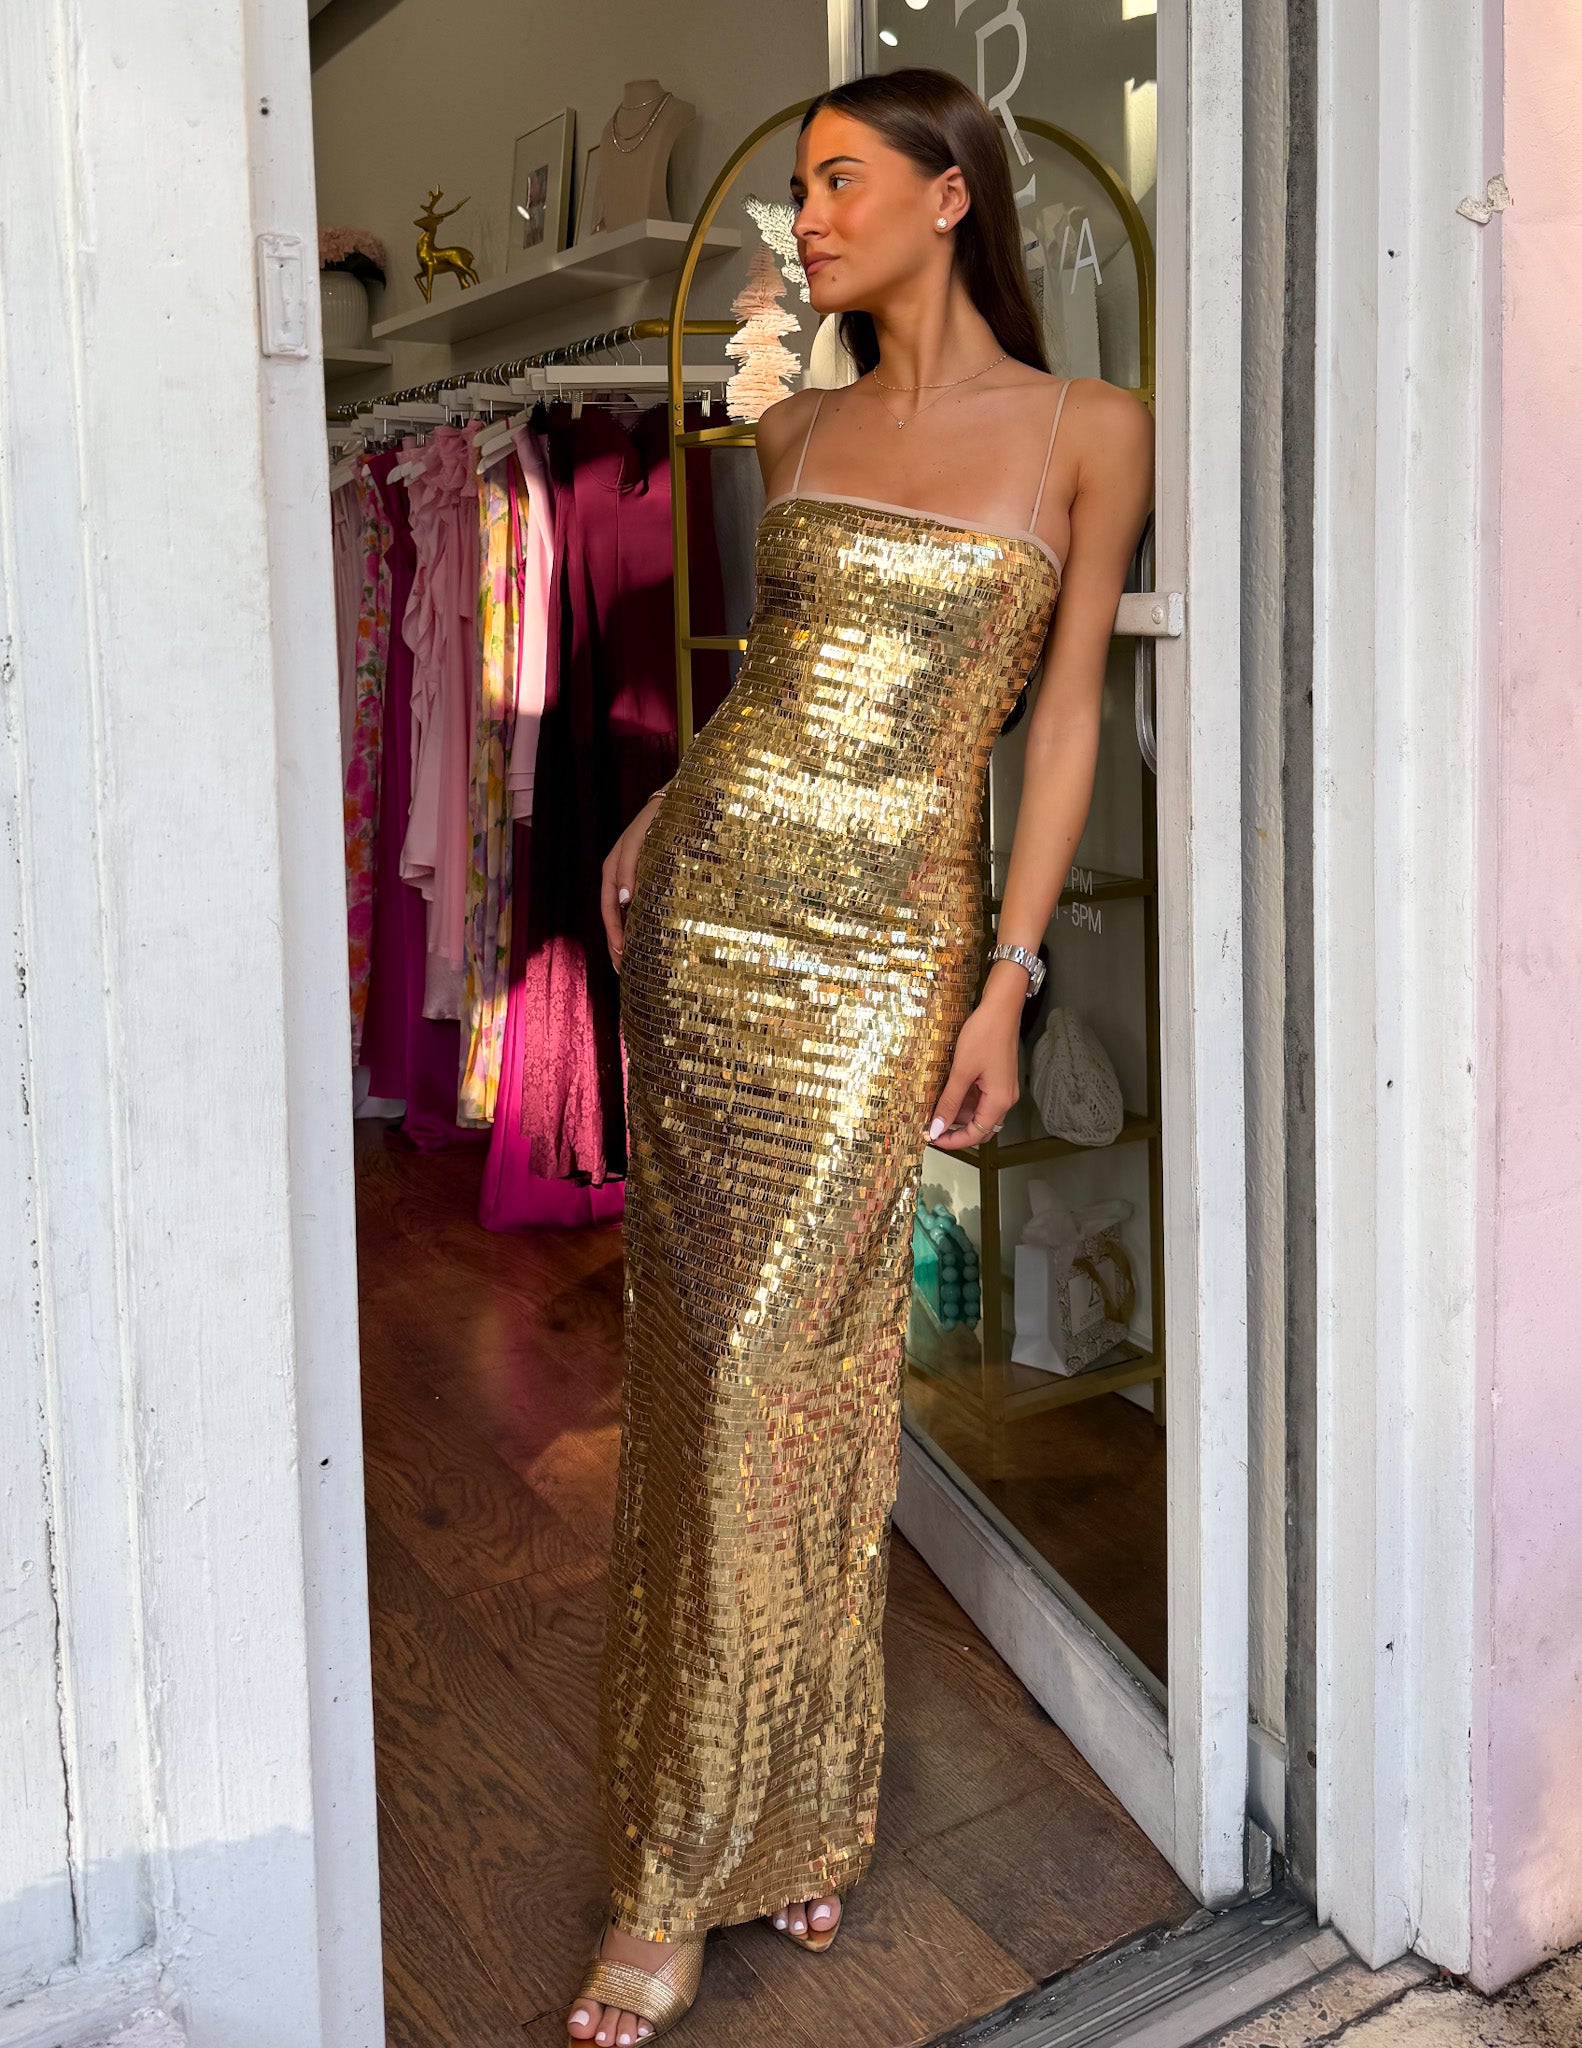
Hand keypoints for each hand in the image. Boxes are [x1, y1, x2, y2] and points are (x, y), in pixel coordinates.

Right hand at [600, 787, 667, 971]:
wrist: (681, 801)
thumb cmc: (659, 819)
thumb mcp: (640, 840)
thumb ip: (629, 867)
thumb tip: (624, 901)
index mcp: (613, 868)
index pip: (608, 908)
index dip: (613, 933)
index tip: (622, 954)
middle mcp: (620, 877)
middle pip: (614, 918)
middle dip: (617, 946)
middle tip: (624, 973)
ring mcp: (634, 880)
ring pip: (626, 918)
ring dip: (628, 942)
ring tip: (631, 968)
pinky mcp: (649, 882)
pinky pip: (640, 911)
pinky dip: (640, 929)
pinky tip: (648, 944)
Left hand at [925, 996, 1020, 1149]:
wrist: (1001, 1008)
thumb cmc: (985, 1034)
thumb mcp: (961, 1071)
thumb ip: (949, 1102)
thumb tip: (938, 1127)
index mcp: (999, 1101)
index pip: (976, 1134)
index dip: (953, 1140)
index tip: (932, 1138)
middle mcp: (1005, 1098)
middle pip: (980, 1127)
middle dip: (956, 1130)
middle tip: (933, 1126)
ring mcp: (1003, 1088)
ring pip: (979, 1113)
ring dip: (959, 1115)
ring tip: (936, 1108)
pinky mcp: (998, 1078)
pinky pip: (981, 1098)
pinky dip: (964, 1100)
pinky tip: (947, 1093)